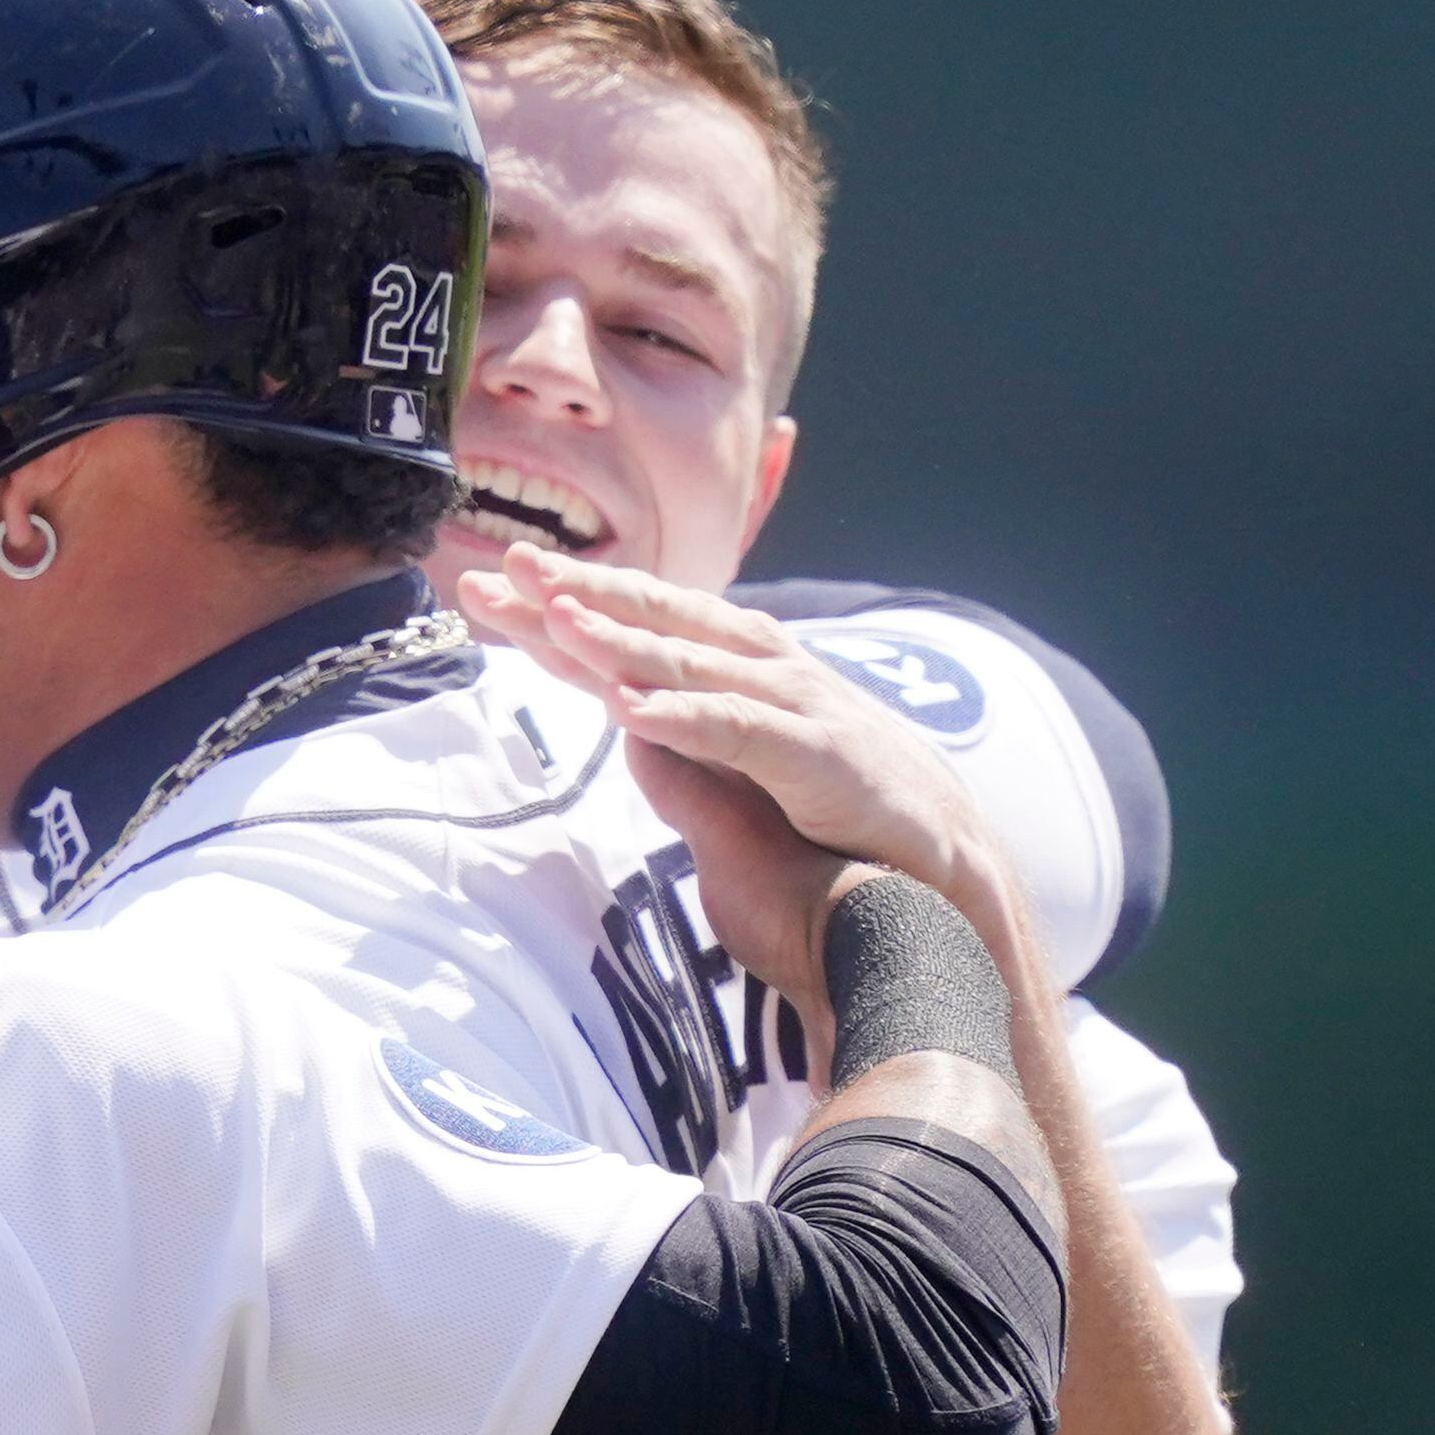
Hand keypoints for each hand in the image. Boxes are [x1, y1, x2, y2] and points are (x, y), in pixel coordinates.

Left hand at [455, 546, 1025, 940]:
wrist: (940, 870)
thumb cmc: (838, 821)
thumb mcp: (741, 778)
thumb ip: (683, 744)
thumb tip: (627, 721)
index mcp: (742, 677)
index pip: (639, 632)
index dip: (568, 607)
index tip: (495, 588)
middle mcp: (766, 675)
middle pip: (657, 625)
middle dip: (581, 594)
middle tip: (507, 565)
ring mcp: (796, 709)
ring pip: (693, 665)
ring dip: (622, 641)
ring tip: (557, 617)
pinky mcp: (820, 758)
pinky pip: (740, 733)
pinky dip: (686, 717)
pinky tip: (632, 709)